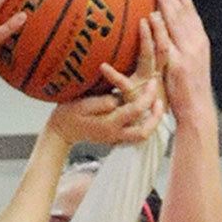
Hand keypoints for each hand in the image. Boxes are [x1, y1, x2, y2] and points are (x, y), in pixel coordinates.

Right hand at [47, 77, 162, 146]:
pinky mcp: (117, 137)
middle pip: (144, 132)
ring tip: (157, 105)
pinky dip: (145, 122)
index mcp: (108, 125)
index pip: (135, 111)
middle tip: (160, 101)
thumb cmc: (69, 114)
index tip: (152, 82)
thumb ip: (100, 103)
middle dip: (155, 117)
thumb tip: (116, 100)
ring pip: (142, 135)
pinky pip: (136, 133)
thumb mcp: (81, 105)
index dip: (146, 97)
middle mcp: (116, 134)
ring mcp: (117, 138)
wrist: (61, 132)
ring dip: (153, 122)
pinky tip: (147, 109)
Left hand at [148, 0, 212, 120]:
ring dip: (165, 4)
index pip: (192, 14)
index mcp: (200, 43)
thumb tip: (174, 37)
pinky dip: (159, 28)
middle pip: (183, 13)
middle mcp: (196, 44)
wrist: (197, 110)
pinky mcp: (176, 66)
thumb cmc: (190, 91)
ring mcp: (187, 54)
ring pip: (176, 23)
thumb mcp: (190, 65)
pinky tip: (150, 17)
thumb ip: (184, 49)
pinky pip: (165, 43)